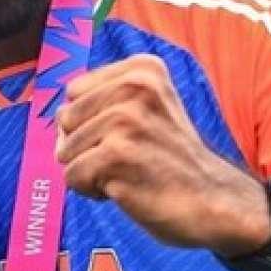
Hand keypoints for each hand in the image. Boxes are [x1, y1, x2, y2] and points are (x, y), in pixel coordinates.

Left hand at [55, 54, 269, 255]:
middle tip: (128, 158)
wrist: (214, 200)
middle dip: (85, 147)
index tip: (127, 136)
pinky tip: (125, 189)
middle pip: (65, 119)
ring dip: (90, 171)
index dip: (89, 122)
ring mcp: (125, 121)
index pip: (74, 92)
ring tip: (130, 173)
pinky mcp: (116, 156)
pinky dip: (91, 191)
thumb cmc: (173, 160)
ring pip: (65, 151)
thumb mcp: (149, 109)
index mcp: (142, 69)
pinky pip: (72, 176)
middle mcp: (134, 87)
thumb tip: (56, 117)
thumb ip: (105, 100)